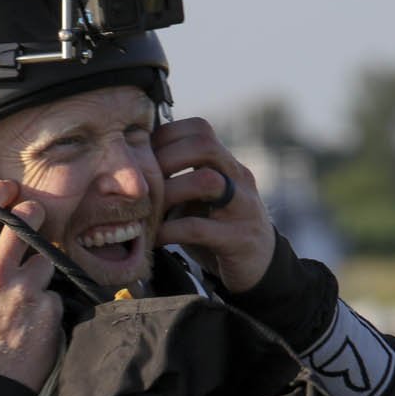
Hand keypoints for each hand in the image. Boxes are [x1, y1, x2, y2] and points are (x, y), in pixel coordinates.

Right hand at [0, 179, 62, 388]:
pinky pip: (53, 291)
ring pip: (45, 255)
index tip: (10, 190)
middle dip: (34, 215)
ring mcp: (24, 290)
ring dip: (40, 266)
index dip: (1, 191)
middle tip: (33, 223)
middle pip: (27, 218)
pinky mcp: (48, 309)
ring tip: (26, 288)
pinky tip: (31, 319)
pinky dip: (46, 302)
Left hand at [153, 114, 274, 292]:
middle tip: (144, 180)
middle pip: (205, 145)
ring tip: (148, 208)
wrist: (261, 266)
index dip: (167, 136)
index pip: (200, 129)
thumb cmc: (219, 228)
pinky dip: (170, 231)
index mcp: (227, 164)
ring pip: (207, 181)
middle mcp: (238, 179)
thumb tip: (134, 166)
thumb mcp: (201, 199)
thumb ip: (179, 180)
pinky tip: (155, 237)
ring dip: (169, 191)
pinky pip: (198, 228)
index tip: (143, 156)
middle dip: (167, 157)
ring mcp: (242, 207)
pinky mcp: (238, 239)